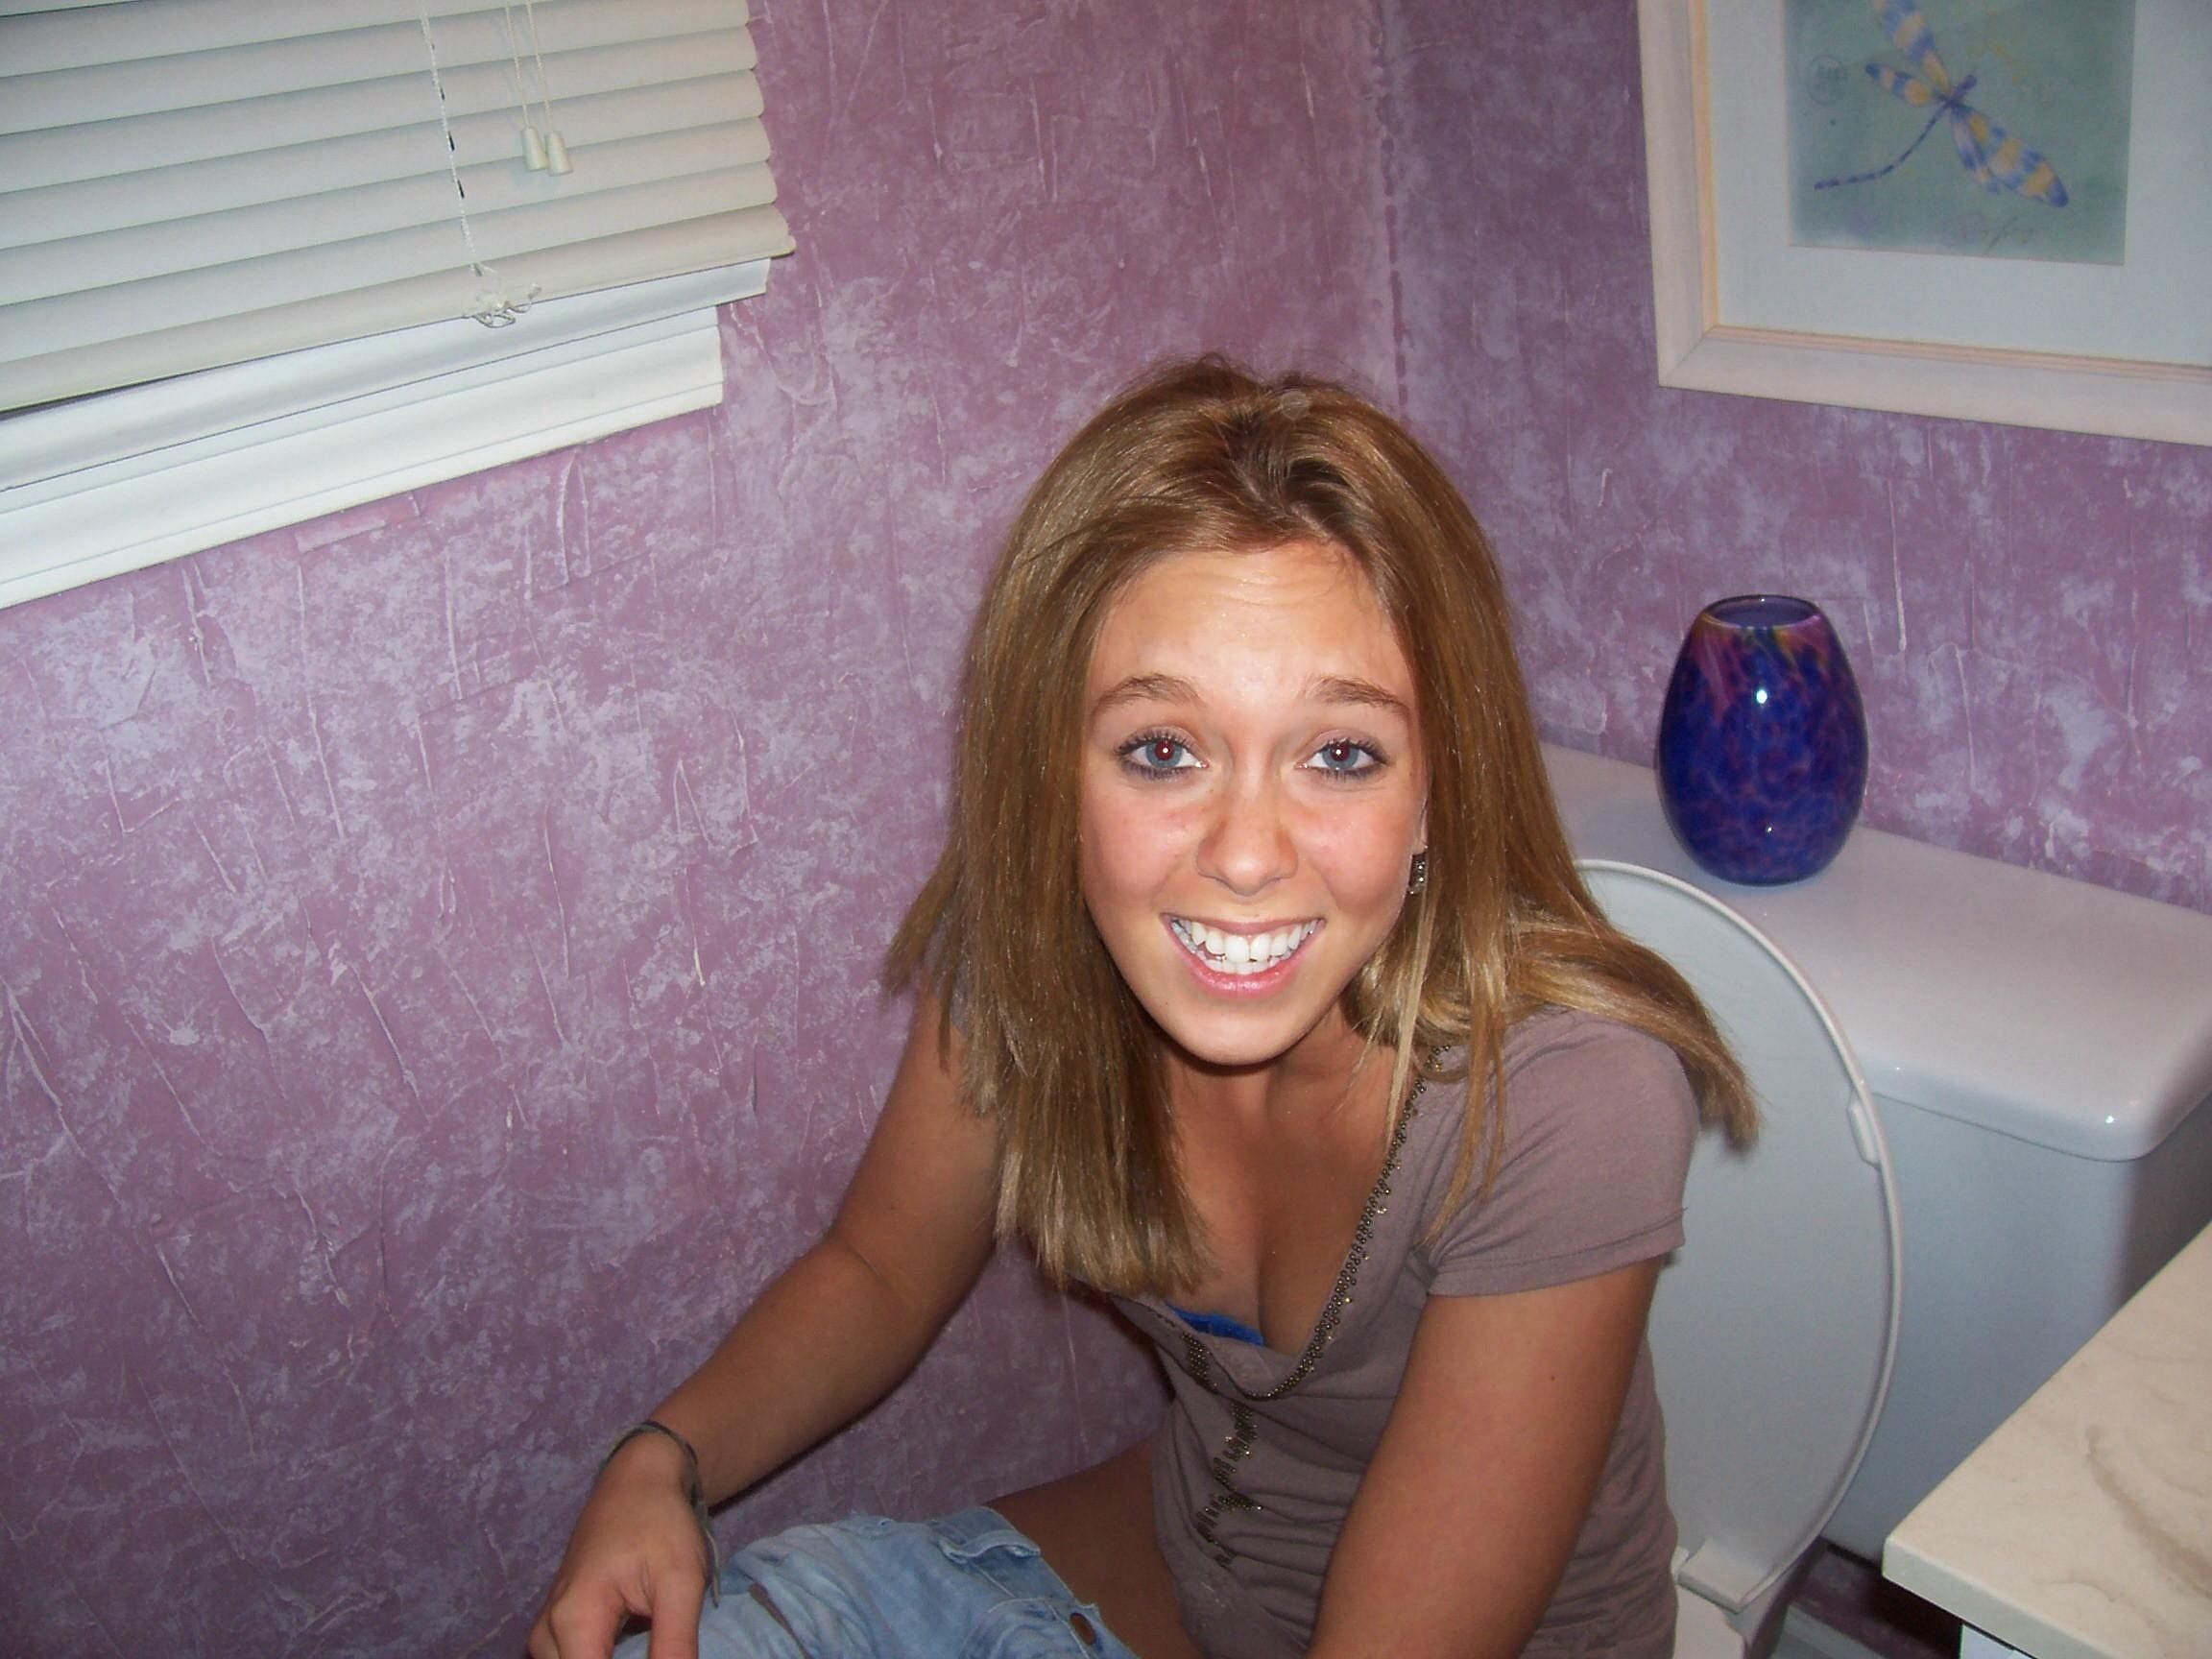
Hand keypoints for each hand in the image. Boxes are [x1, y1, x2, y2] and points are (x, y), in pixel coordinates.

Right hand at [528, 1433, 713, 1658]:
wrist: (639, 1480)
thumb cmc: (661, 1523)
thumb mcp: (681, 1583)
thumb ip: (675, 1646)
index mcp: (574, 1620)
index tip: (663, 1653)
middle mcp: (548, 1631)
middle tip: (663, 1645)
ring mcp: (547, 1630)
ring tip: (651, 1639)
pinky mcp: (557, 1627)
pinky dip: (604, 1658)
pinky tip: (638, 1646)